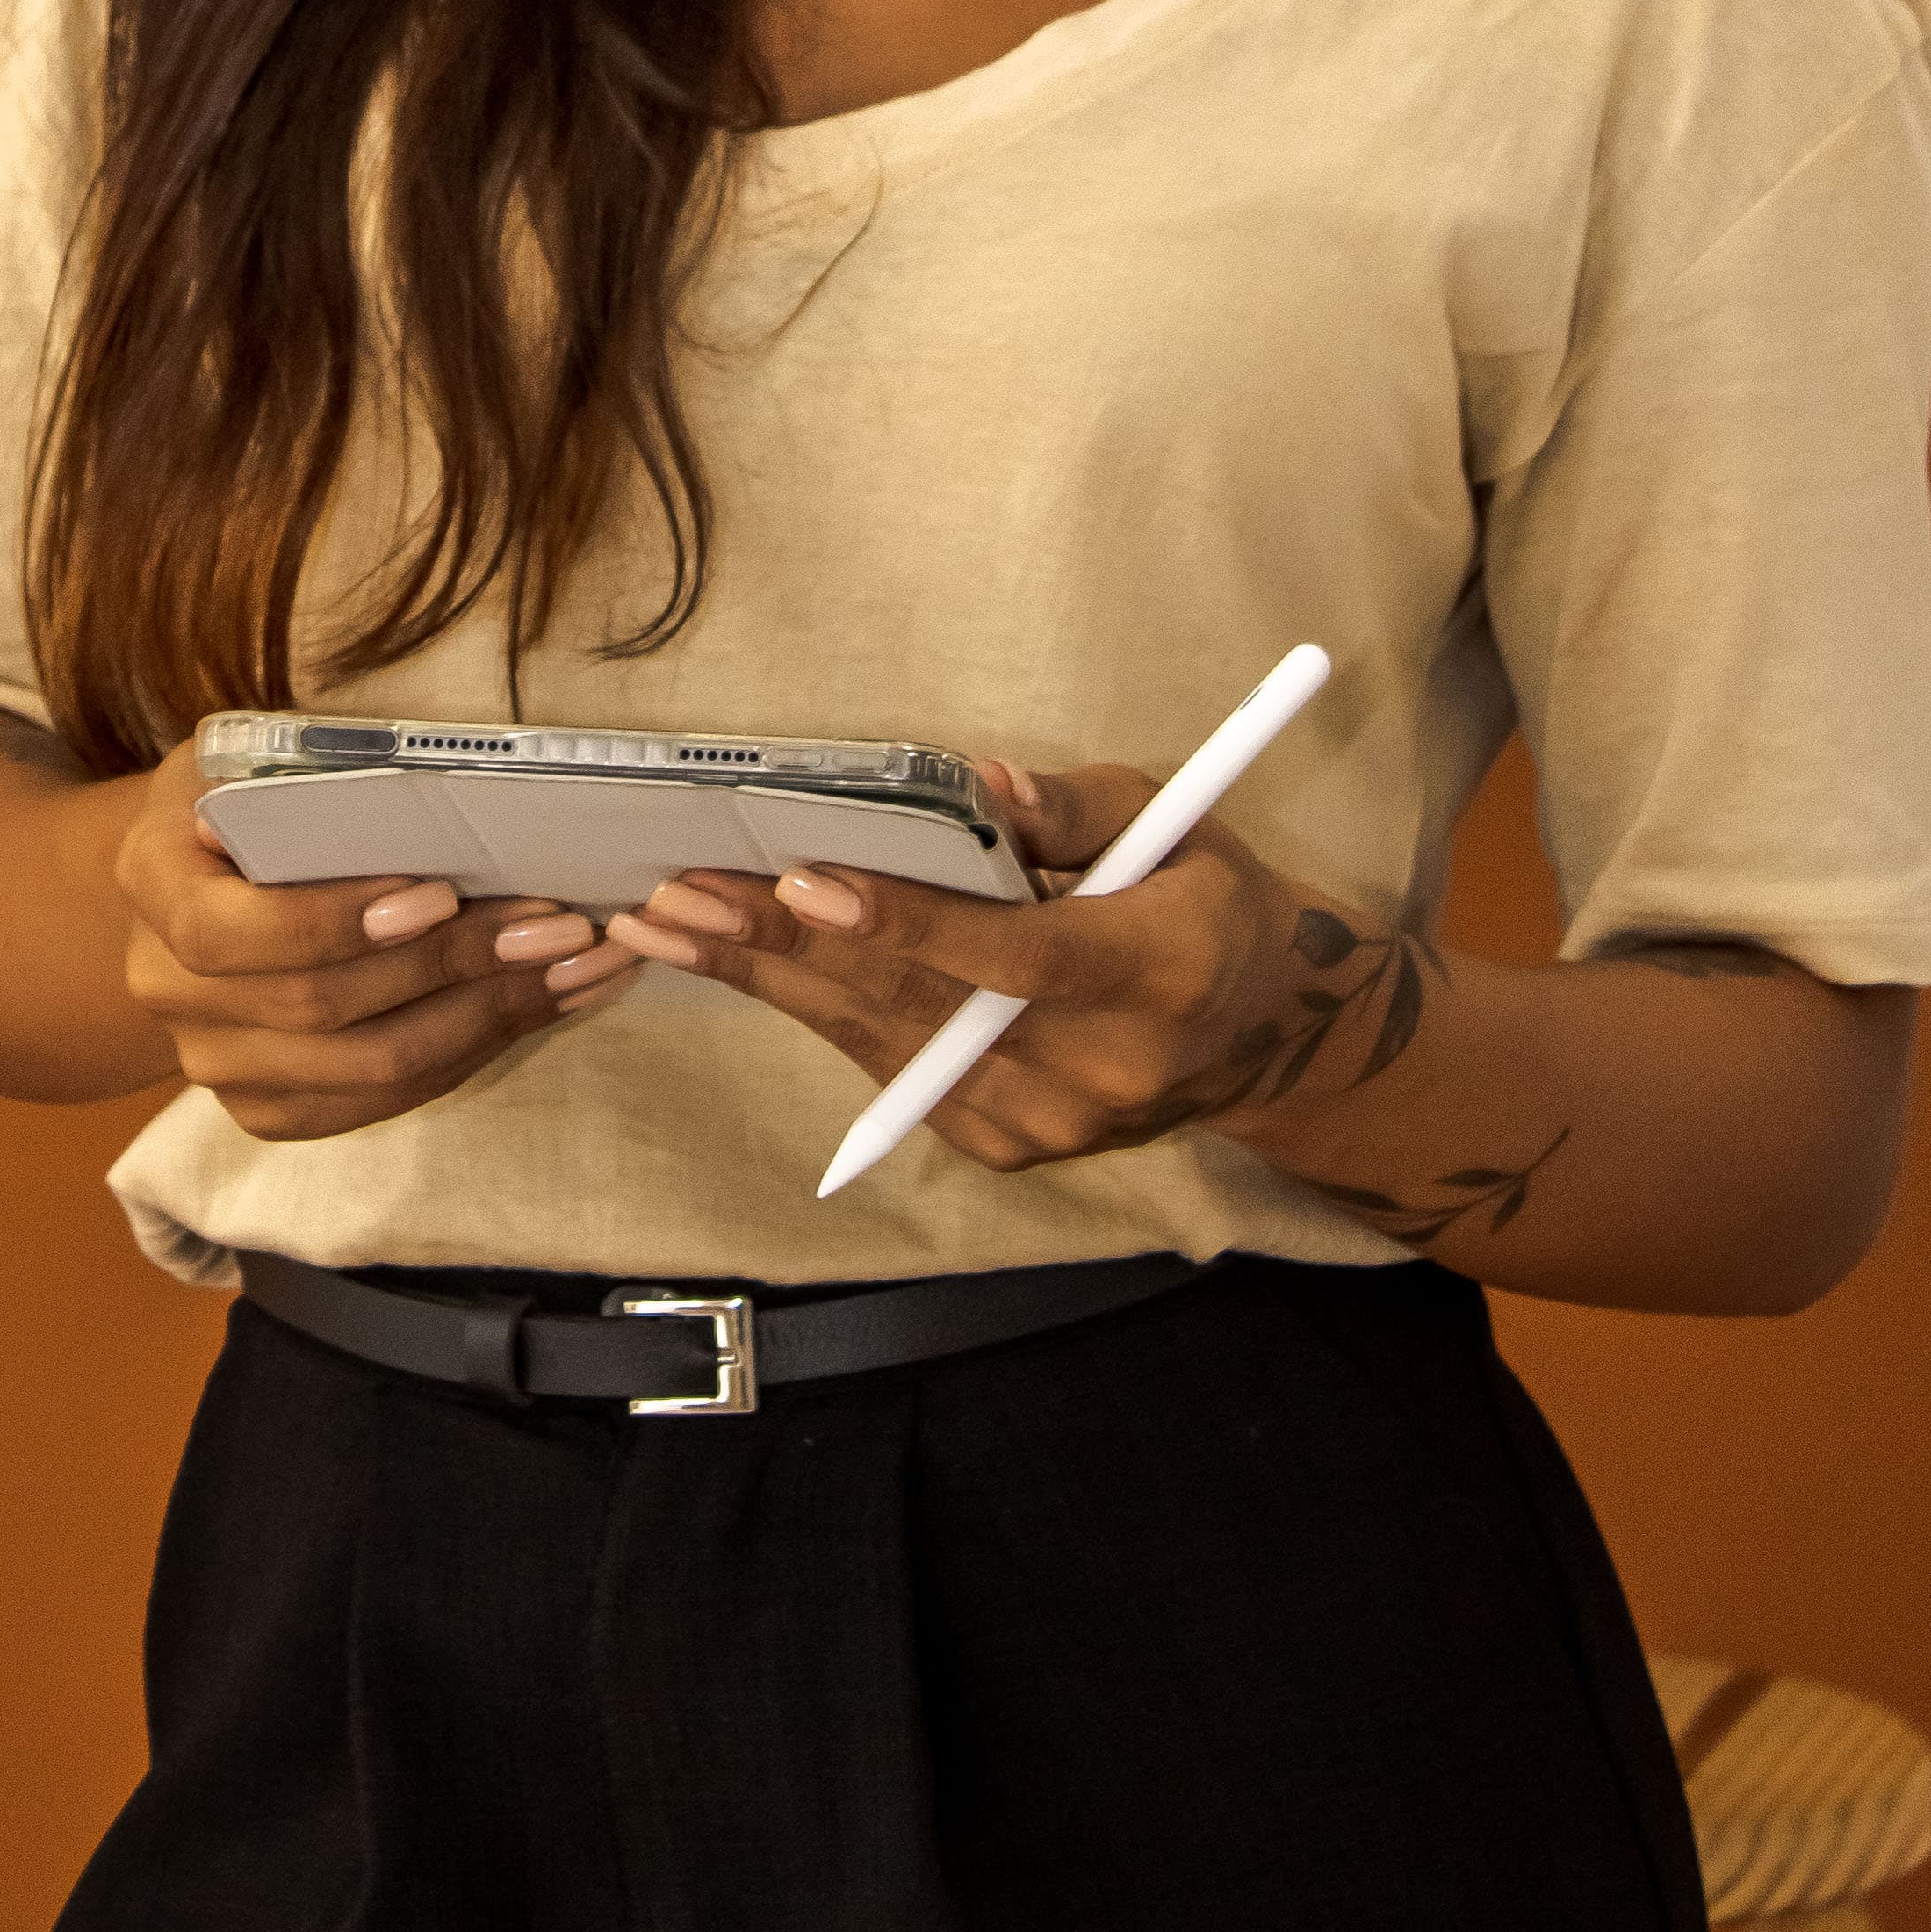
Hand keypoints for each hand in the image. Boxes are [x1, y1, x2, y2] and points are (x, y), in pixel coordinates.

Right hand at [111, 746, 638, 1140]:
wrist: (202, 881)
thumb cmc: (255, 797)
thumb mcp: (265, 752)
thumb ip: (323, 773)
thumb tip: (449, 786)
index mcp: (151, 881)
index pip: (227, 930)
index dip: (332, 921)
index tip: (439, 890)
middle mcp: (166, 987)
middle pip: (317, 1006)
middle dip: (452, 964)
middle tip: (557, 924)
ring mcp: (216, 1062)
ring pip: (366, 1070)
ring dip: (488, 1016)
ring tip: (578, 966)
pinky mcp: (269, 1107)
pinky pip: (382, 1101)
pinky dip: (475, 1051)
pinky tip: (548, 1002)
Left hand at [605, 760, 1315, 1173]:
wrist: (1263, 1036)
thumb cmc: (1207, 900)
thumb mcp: (1173, 819)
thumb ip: (1072, 806)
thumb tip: (976, 786)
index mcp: (1154, 971)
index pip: (1012, 957)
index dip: (907, 922)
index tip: (806, 880)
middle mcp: (1096, 1069)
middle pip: (917, 1006)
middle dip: (786, 945)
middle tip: (679, 896)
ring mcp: (1047, 1123)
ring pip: (883, 1042)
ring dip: (769, 980)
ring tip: (667, 927)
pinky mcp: (1007, 1145)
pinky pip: (892, 1068)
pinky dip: (816, 1009)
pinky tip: (740, 961)